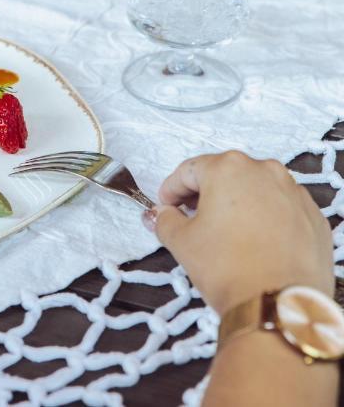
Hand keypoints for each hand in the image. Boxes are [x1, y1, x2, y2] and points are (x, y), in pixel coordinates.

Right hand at [149, 151, 332, 315]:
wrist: (279, 307)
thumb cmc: (229, 269)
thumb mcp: (183, 243)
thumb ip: (165, 220)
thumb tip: (161, 215)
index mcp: (227, 168)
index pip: (189, 170)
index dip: (172, 189)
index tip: (166, 205)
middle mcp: (264, 171)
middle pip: (225, 175)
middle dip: (205, 195)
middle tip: (191, 219)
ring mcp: (294, 193)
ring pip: (256, 191)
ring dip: (237, 206)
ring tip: (225, 234)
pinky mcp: (314, 218)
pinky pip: (282, 210)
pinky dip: (266, 220)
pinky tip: (255, 245)